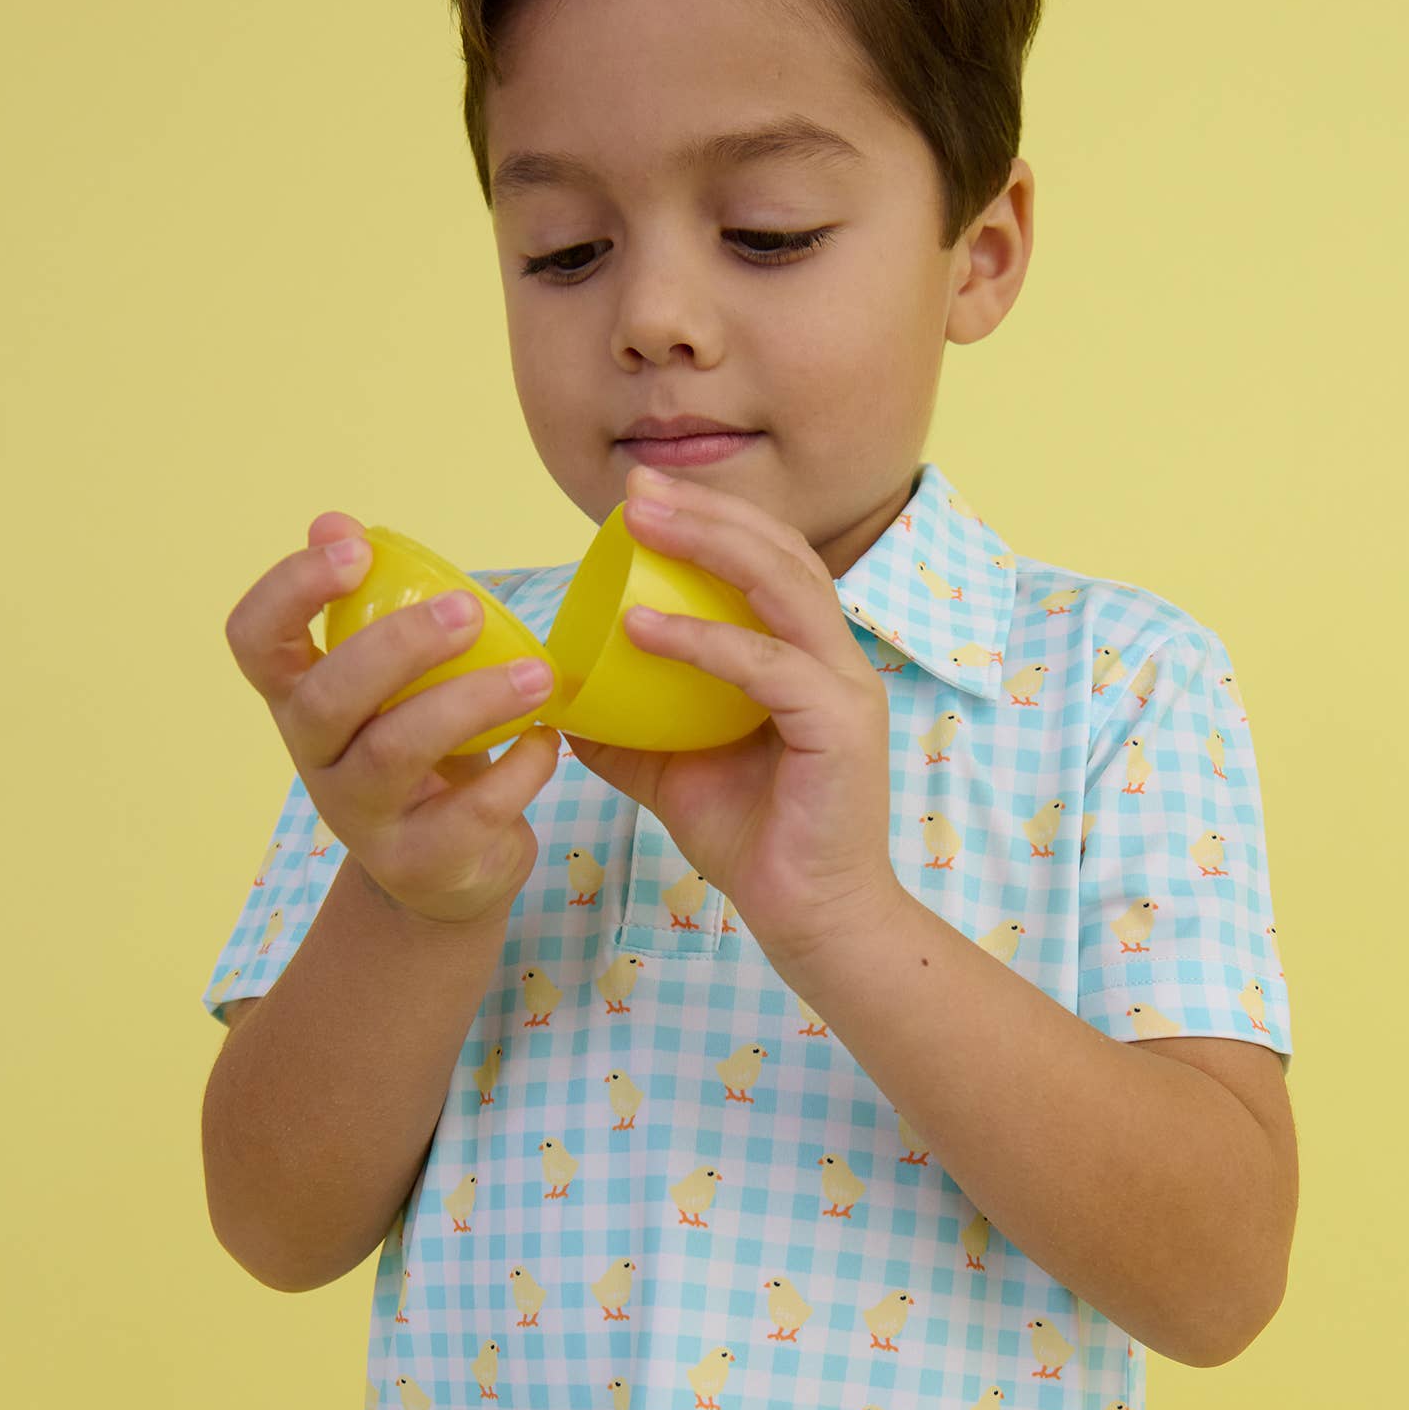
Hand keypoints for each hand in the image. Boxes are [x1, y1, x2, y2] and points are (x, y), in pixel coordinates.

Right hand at [223, 511, 563, 927]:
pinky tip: (549, 739)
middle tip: (470, 609)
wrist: (443, 873)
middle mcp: (316, 757)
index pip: (253, 640)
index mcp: (299, 699)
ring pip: (397, 752)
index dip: (289, 590)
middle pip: (329, 698)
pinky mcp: (422, 862)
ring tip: (537, 675)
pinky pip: (471, 811)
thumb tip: (333, 520)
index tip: (354, 550)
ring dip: (472, 702)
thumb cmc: (419, 749)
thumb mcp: (390, 682)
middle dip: (399, 646)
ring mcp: (363, 817)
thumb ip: (370, 606)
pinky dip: (521, 768)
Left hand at [561, 465, 903, 965]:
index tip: (639, 497)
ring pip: (784, 586)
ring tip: (642, 524)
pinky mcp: (840, 726)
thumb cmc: (753, 842)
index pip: (769, 561)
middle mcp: (836, 660)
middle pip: (780, 552)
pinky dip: (703, 641)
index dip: (712, 518)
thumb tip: (562, 702)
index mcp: (807, 658)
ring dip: (710, 544)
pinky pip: (766, 665)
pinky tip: (642, 628)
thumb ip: (629, 732)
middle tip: (635, 490)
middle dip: (707, 510)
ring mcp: (846, 688)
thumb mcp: (673, 773)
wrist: (807, 918)